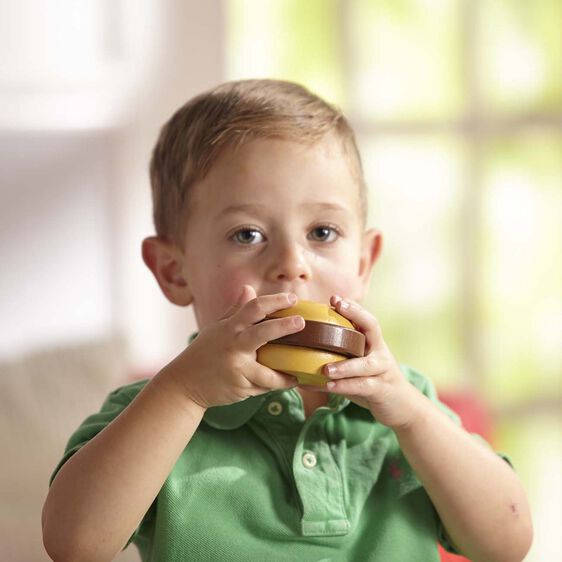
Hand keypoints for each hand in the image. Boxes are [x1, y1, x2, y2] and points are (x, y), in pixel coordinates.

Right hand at [165, 285, 304, 408]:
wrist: (184, 383)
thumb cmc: (204, 352)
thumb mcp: (217, 328)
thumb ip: (235, 310)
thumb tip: (249, 289)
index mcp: (229, 328)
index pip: (253, 308)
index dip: (273, 301)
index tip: (292, 298)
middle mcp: (233, 346)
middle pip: (262, 333)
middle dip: (284, 327)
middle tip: (301, 322)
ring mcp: (237, 368)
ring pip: (268, 372)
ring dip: (286, 373)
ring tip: (300, 370)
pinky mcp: (240, 388)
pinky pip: (263, 386)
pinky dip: (274, 385)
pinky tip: (286, 382)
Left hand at [302, 296, 422, 429]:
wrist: (402, 406)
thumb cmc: (373, 381)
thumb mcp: (360, 363)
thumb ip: (342, 353)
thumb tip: (306, 348)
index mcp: (374, 343)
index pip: (367, 319)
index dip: (353, 307)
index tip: (334, 298)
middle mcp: (381, 353)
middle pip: (373, 328)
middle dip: (355, 315)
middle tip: (335, 307)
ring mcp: (383, 371)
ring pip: (365, 364)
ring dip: (344, 366)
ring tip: (325, 369)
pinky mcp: (381, 390)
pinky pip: (362, 386)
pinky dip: (344, 386)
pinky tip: (328, 387)